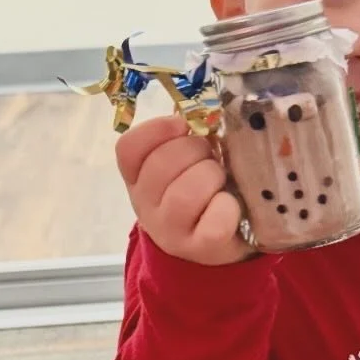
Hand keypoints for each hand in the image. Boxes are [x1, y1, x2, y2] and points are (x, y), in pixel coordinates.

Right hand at [116, 114, 252, 265]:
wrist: (213, 247)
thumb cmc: (199, 195)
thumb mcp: (182, 166)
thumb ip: (183, 139)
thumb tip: (202, 110)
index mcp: (138, 179)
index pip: (129, 149)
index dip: (156, 129)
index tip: (182, 126)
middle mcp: (146, 205)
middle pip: (162, 165)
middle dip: (195, 150)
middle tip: (211, 156)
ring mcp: (170, 230)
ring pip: (186, 193)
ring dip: (212, 177)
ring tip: (221, 181)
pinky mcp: (200, 248)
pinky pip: (215, 221)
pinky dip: (228, 207)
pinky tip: (229, 205)